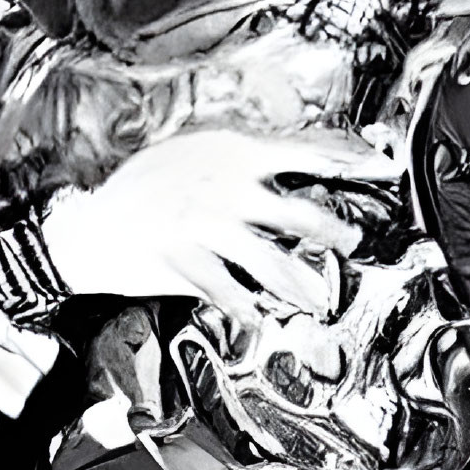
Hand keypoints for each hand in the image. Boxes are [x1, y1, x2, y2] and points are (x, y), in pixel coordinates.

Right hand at [43, 127, 397, 325]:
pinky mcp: (187, 259)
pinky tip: (257, 317)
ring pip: (270, 260)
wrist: (89, 226)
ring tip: (314, 296)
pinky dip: (245, 306)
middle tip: (349, 241)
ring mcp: (206, 226)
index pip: (301, 151)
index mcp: (229, 154)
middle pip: (297, 213)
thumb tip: (276, 169)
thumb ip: (231, 164)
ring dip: (298, 282)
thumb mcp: (185, 157)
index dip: (347, 160)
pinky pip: (228, 289)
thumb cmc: (139, 191)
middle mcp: (224, 188)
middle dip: (332, 231)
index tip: (381, 168)